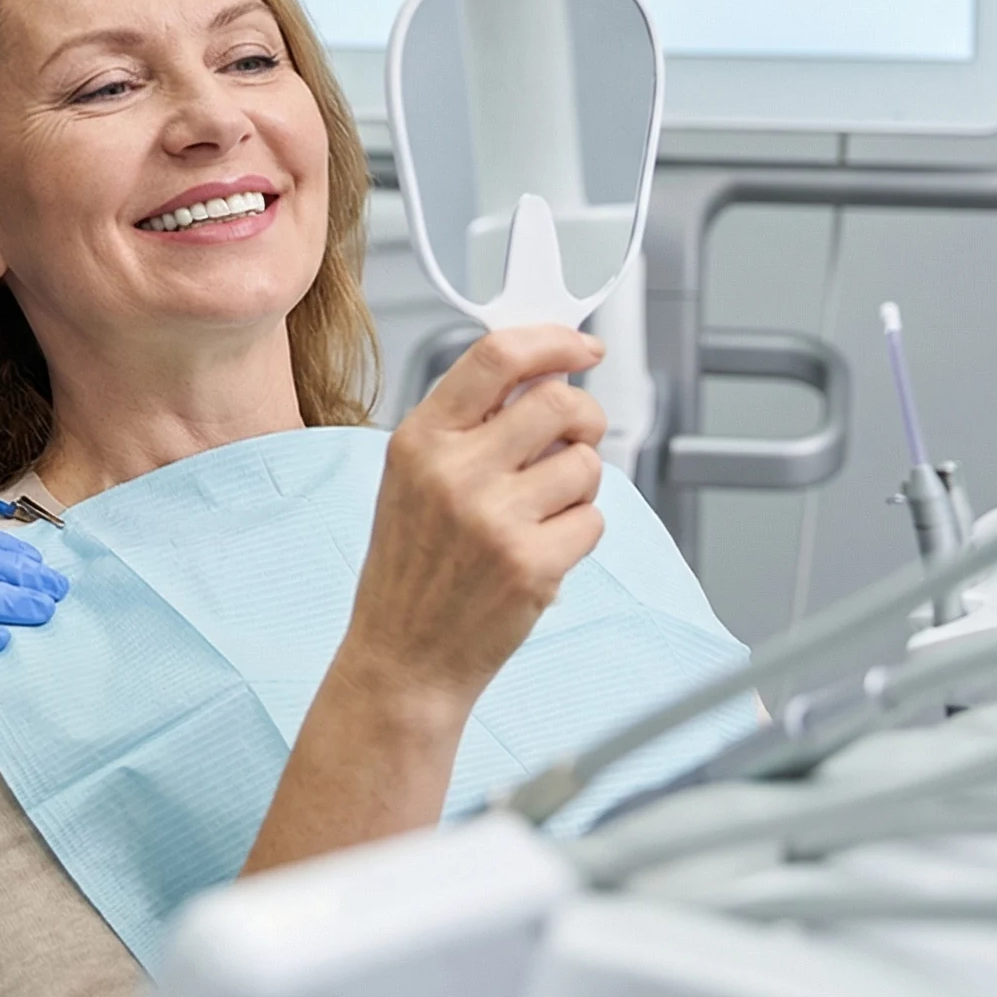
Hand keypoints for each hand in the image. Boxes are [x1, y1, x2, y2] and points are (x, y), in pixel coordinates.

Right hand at [342, 325, 607, 715]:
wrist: (403, 655)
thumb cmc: (412, 565)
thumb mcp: (414, 475)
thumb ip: (470, 422)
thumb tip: (546, 374)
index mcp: (421, 437)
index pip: (496, 356)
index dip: (554, 341)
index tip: (582, 346)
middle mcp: (453, 470)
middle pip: (560, 402)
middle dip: (584, 417)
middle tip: (574, 437)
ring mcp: (494, 518)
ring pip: (586, 463)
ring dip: (578, 484)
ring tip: (540, 511)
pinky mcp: (531, 564)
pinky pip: (594, 520)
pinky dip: (579, 533)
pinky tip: (540, 550)